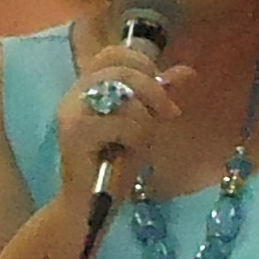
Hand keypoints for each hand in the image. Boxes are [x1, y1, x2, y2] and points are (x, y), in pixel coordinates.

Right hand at [56, 30, 185, 195]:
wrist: (91, 205)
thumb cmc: (116, 164)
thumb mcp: (144, 123)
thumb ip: (159, 95)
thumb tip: (187, 71)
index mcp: (87, 86)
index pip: (112, 53)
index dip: (141, 63)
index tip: (160, 87)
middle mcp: (74, 93)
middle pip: (122, 69)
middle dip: (154, 91)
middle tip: (169, 114)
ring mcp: (72, 112)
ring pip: (125, 95)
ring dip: (145, 120)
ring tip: (141, 141)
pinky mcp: (76, 133)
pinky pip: (123, 122)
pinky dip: (138, 137)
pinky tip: (131, 153)